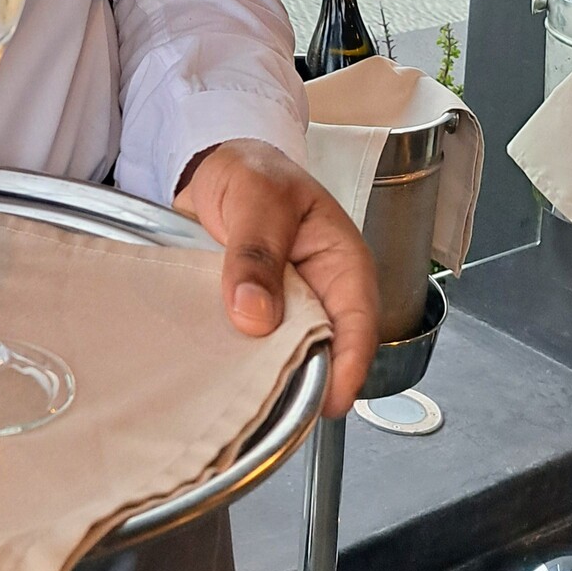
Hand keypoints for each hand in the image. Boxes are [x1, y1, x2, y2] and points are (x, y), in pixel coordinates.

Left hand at [174, 140, 378, 417]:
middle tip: (271, 403)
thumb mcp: (257, 199)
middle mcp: (320, 294)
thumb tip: (257, 315)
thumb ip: (256, 252)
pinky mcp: (254, 316)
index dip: (349, 367)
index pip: (359, 324)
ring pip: (285, 356)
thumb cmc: (253, 172)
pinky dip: (237, 360)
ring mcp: (286, 309)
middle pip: (323, 351)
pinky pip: (251, 348)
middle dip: (303, 381)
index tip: (328, 401)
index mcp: (342, 263)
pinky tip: (217, 372)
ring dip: (264, 374)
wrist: (211, 166)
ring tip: (241, 395)